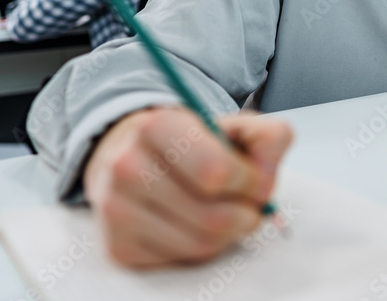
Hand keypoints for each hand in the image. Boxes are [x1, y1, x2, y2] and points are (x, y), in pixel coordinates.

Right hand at [83, 106, 292, 267]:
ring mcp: (116, 209)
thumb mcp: (235, 127)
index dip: (251, 183)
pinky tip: (195, 223)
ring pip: (200, 244)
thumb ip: (268, 137)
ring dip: (228, 234)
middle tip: (248, 203)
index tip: (255, 179)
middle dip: (246, 214)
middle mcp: (127, 166)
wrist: (137, 157)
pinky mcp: (118, 246)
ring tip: (225, 211)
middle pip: (213, 218)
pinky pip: (181, 260)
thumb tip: (270, 167)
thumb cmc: (195, 144)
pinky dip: (202, 248)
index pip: (217, 172)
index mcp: (158, 126)